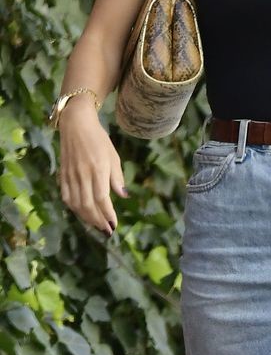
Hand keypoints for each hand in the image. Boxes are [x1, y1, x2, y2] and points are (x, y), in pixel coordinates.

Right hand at [57, 102, 126, 234]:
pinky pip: (66, 196)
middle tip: (107, 230)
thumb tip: (123, 196)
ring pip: (76, 203)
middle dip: (98, 221)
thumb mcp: (113, 156)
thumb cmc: (99, 139)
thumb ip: (117, 177)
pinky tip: (81, 213)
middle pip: (88, 204)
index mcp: (98, 169)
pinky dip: (74, 208)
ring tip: (97, 225)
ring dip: (87, 218)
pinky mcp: (63, 175)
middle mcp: (83, 174)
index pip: (102, 198)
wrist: (76, 124)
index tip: (114, 224)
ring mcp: (71, 175)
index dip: (108, 214)